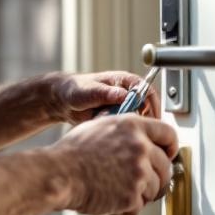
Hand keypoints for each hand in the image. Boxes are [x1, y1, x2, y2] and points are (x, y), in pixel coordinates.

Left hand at [47, 70, 161, 124]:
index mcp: (126, 81)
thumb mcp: (89, 91)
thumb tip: (122, 94)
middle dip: (141, 121)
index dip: (150, 106)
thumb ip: (105, 93)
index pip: (148, 92)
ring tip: (114, 128)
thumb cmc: (76, 90)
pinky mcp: (120, 119)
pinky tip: (110, 132)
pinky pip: (128, 128)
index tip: (144, 118)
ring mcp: (125, 107)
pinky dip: (122, 132)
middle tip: (131, 129)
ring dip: (130, 127)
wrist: (64, 102)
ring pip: (138, 121)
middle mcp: (129, 94)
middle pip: (148, 109)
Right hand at [49, 114, 177, 214]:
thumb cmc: (72, 152)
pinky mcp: (132, 195)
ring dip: (140, 193)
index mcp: (133, 126)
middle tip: (142, 182)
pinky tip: (110, 199)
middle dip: (157, 176)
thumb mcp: (101, 127)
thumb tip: (141, 139)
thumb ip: (125, 130)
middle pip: (166, 166)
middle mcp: (140, 147)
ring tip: (116, 190)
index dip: (170, 147)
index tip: (168, 155)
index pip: (168, 133)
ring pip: (155, 188)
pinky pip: (139, 205)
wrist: (60, 174)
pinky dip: (127, 207)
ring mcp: (138, 172)